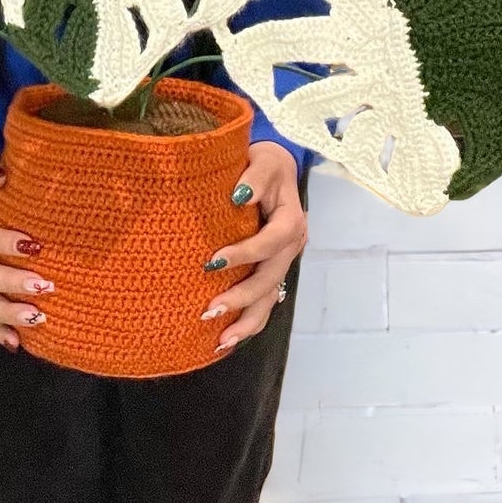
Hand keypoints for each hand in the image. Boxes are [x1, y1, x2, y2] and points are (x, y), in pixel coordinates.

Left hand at [200, 141, 306, 351]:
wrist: (276, 167)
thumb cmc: (265, 162)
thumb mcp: (263, 160)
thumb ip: (254, 176)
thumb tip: (240, 195)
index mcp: (291, 221)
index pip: (269, 243)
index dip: (244, 254)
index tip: (212, 261)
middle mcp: (292, 246)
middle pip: (270, 279)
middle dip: (242, 298)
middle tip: (209, 310)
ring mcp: (284, 260)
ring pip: (270, 297)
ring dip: (246, 320)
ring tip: (220, 341)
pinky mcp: (274, 268)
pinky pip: (266, 299)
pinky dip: (250, 319)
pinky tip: (229, 336)